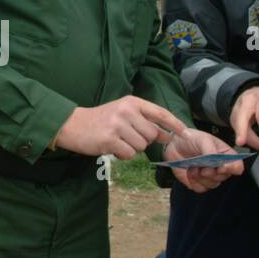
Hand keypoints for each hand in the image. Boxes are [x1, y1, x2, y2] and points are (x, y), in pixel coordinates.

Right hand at [54, 96, 185, 159]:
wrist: (73, 125)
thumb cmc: (101, 120)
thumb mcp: (123, 113)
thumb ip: (145, 121)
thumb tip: (168, 134)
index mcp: (132, 102)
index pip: (159, 113)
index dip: (174, 123)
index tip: (185, 132)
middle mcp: (126, 111)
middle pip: (151, 134)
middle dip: (143, 141)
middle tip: (127, 137)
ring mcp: (118, 125)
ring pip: (141, 146)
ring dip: (132, 148)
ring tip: (117, 141)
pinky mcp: (109, 140)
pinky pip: (128, 154)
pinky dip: (122, 155)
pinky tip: (111, 147)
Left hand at [164, 129, 243, 191]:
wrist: (175, 144)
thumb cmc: (192, 139)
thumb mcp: (203, 140)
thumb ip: (211, 150)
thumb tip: (215, 160)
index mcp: (226, 155)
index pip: (237, 166)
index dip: (232, 169)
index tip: (221, 167)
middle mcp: (220, 167)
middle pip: (223, 177)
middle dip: (212, 173)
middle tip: (202, 167)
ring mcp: (210, 176)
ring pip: (212, 184)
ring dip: (201, 177)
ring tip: (193, 167)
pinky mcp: (198, 182)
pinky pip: (200, 188)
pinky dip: (193, 182)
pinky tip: (189, 172)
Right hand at [231, 86, 258, 152]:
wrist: (256, 93)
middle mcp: (248, 100)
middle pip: (242, 116)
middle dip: (242, 131)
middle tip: (242, 143)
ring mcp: (238, 107)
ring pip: (237, 124)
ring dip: (245, 138)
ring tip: (258, 148)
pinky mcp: (233, 115)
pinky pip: (236, 129)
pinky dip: (244, 138)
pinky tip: (254, 144)